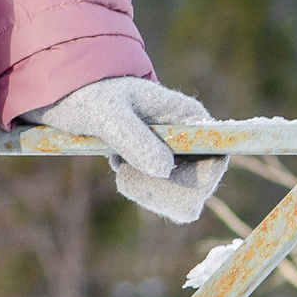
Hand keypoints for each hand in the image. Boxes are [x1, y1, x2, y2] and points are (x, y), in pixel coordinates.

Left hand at [20, 77, 224, 223]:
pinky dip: (140, 190)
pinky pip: (163, 199)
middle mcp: (192, 139)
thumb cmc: (95, 95)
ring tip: (120, 162)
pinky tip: (120, 166)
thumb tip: (164, 171)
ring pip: (182, 201)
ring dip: (148, 191)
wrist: (79, 95)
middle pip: (200, 189)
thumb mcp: (108, 113)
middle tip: (123, 171)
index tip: (155, 174)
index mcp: (190, 118)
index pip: (217, 158)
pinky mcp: (162, 169)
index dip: (196, 180)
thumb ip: (133, 137)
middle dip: (161, 191)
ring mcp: (179, 156)